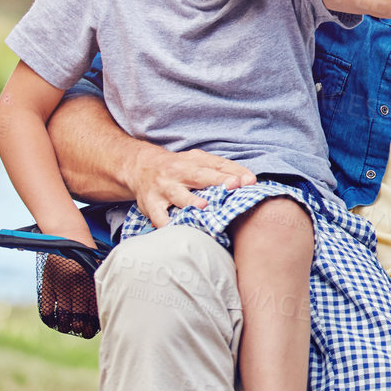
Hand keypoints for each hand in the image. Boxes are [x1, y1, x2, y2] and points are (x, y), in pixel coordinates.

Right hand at [126, 143, 255, 227]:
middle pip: (199, 176)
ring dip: (191, 201)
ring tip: (203, 206)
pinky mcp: (151, 204)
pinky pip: (158, 216)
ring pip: (178, 195)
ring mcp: (164, 188)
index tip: (249, 180)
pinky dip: (165, 224)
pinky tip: (175, 229)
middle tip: (234, 185)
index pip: (217, 164)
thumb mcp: (198, 162)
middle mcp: (178, 172)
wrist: (141, 167)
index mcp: (193, 161)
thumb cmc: (179, 168)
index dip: (234, 172)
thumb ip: (222, 169)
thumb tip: (250, 180)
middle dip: (217, 180)